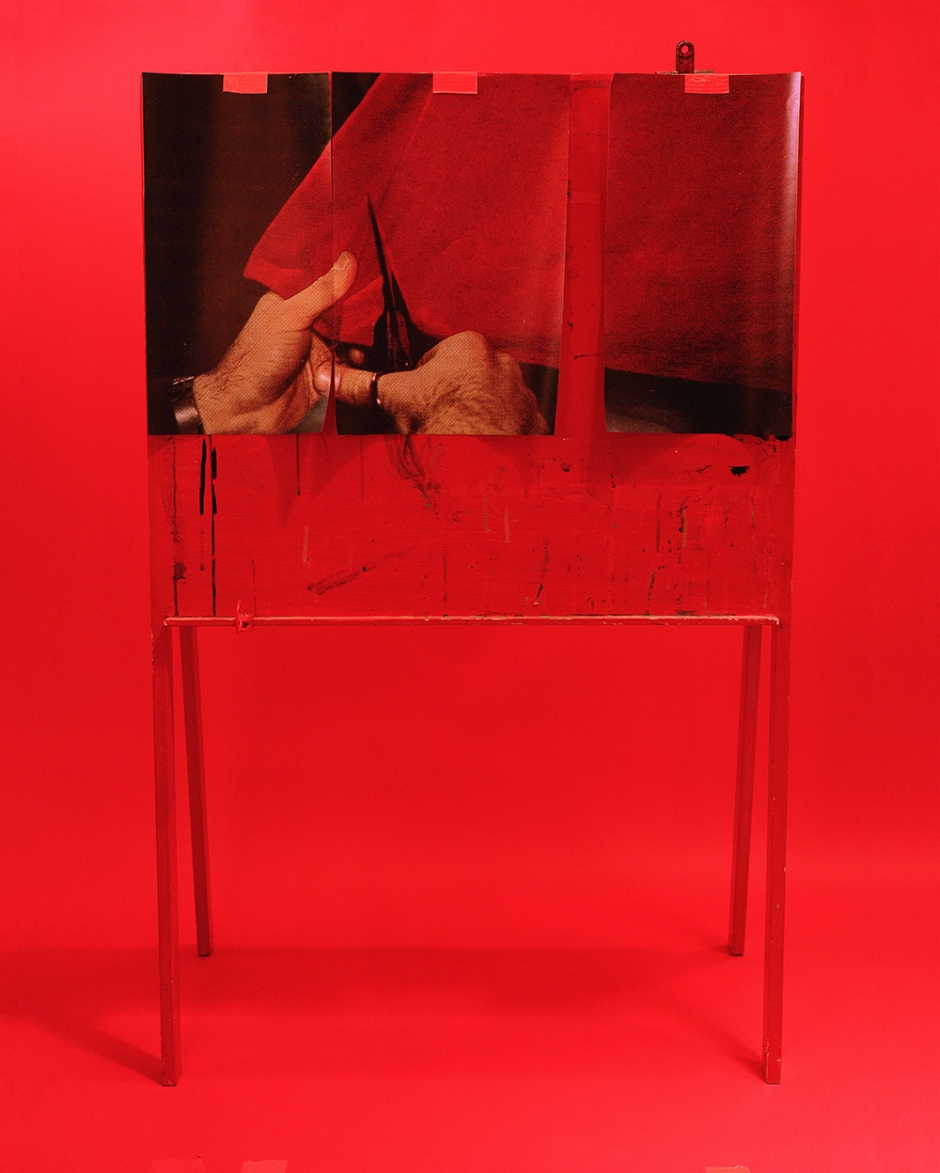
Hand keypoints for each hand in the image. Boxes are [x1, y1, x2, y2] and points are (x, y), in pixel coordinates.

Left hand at [193, 253, 356, 433]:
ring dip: (359, 343)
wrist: (251, 409)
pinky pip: (350, 365)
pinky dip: (356, 365)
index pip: (325, 281)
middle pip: (343, 311)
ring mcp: (317, 348)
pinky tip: (360, 363)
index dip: (348, 275)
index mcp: (292, 301)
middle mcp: (306, 323)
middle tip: (382, 307)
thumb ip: (322, 291)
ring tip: (367, 343)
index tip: (374, 266)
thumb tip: (348, 260)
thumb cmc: (258, 358)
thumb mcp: (291, 316)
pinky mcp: (327, 373)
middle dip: (360, 312)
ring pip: (350, 339)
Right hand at [316, 331, 548, 434]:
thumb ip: (365, 384)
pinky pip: (516, 422)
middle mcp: (503, 363)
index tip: (420, 402)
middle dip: (455, 396)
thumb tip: (328, 376)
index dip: (424, 382)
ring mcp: (523, 393)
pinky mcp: (536, 421)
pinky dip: (502, 433)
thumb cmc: (441, 422)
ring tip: (463, 437)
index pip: (440, 358)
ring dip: (480, 415)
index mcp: (469, 346)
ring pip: (493, 399)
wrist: (480, 465)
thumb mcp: (396, 398)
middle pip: (469, 377)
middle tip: (438, 422)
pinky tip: (486, 447)